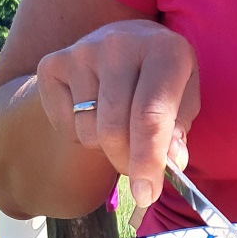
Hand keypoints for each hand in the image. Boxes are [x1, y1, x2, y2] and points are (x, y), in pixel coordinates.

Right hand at [35, 20, 199, 212]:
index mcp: (165, 49)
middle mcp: (120, 43)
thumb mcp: (183, 98)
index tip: (146, 194)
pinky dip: (79, 134)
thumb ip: (178, 131)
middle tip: (137, 169)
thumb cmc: (161, 80)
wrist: (125, 43)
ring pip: (88, 132)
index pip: (150, 116)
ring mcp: (82, 51)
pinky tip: (94, 112)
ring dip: (105, 148)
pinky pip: (64, 125)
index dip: (148, 161)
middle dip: (126, 163)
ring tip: (119, 128)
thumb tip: (170, 162)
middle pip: (114, 130)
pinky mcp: (52, 64)